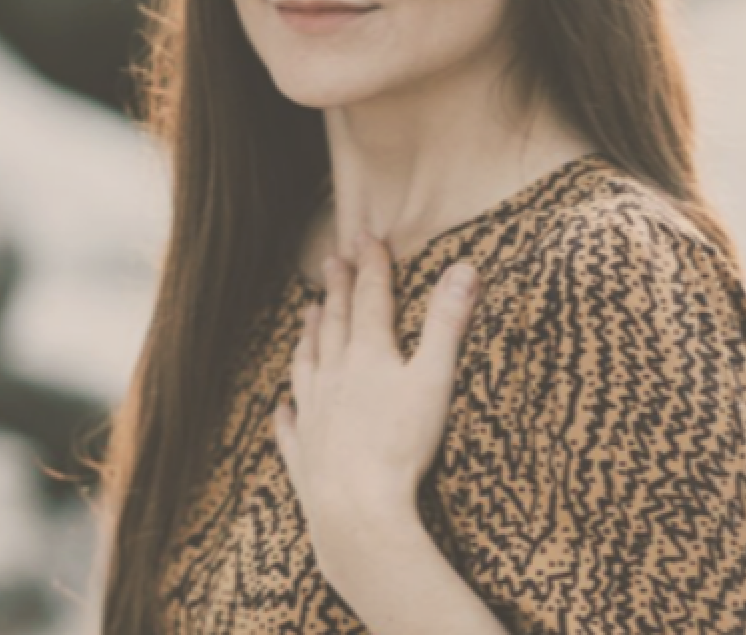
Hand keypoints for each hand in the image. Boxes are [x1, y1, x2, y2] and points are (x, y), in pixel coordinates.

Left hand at [272, 231, 481, 584]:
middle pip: (334, 324)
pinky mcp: (305, 454)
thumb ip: (448, 323)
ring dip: (309, 336)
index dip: (372, 266)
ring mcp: (313, 416)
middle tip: (331, 261)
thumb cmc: (401, 445)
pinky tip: (280, 406)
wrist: (356, 508)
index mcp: (369, 356)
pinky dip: (285, 412)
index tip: (367, 237)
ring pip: (307, 365)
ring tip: (307, 315)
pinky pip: (290, 426)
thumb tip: (465, 268)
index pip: (370, 299)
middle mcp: (334, 378)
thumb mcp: (435, 379)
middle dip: (336, 289)